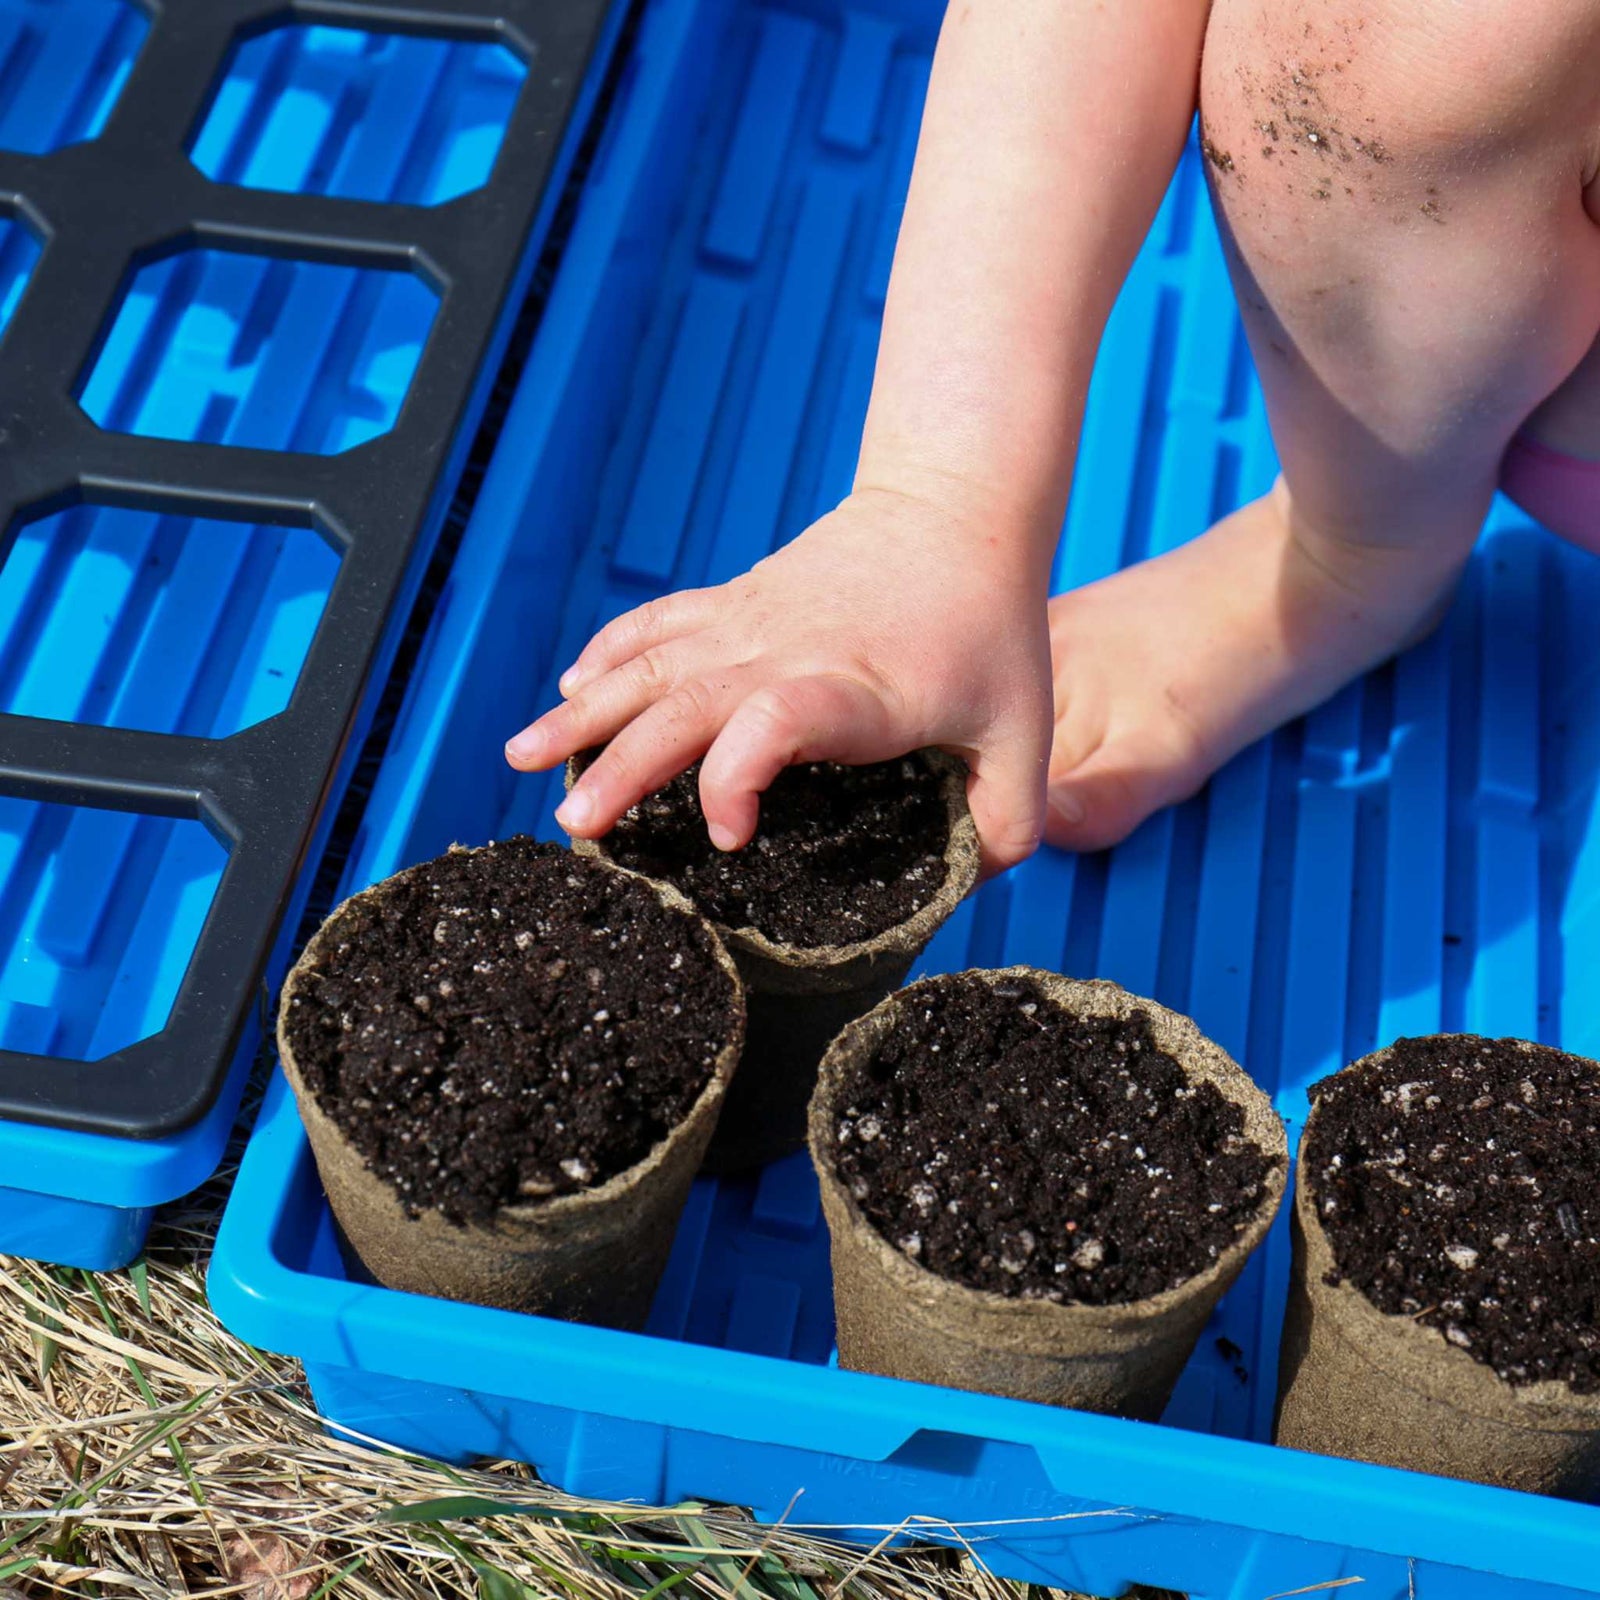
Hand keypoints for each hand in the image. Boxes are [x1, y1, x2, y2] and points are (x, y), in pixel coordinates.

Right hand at [504, 487, 1052, 877]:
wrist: (953, 511)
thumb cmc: (990, 627)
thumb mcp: (1025, 731)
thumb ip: (1007, 820)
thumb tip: (968, 888)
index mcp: (853, 689)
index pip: (774, 721)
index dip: (734, 779)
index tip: (727, 836)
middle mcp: (786, 651)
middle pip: (685, 704)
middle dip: (620, 768)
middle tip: (574, 831)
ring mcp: (750, 621)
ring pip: (649, 664)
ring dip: (583, 712)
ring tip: (520, 759)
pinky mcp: (734, 601)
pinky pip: (655, 625)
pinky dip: (608, 653)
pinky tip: (569, 687)